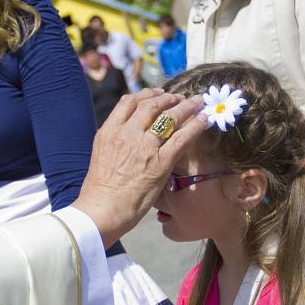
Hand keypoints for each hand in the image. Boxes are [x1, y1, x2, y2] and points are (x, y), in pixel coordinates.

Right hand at [72, 89, 204, 247]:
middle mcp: (127, 134)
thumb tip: (129, 138)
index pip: (128, 102)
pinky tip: (204, 119)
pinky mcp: (161, 162)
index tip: (156, 94)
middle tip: (179, 98)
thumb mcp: (101, 157)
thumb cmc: (99, 191)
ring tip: (196, 102)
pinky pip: (183, 137)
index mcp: (109, 132)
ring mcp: (144, 147)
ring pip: (169, 116)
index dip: (145, 94)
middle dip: (168, 98)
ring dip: (185, 106)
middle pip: (151, 104)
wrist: (102, 210)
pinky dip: (196, 125)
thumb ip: (115, 143)